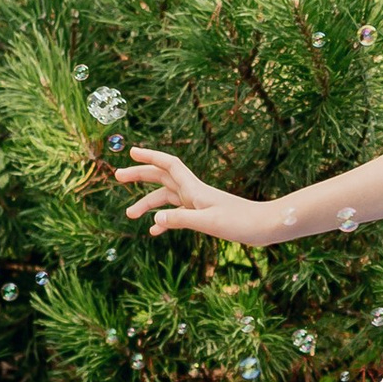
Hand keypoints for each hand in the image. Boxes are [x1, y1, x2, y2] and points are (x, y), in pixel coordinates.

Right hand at [117, 147, 280, 248]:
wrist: (265, 226)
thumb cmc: (241, 223)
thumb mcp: (209, 223)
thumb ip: (181, 220)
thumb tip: (155, 218)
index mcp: (194, 189)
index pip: (168, 165)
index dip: (149, 156)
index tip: (131, 151)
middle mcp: (194, 192)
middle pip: (161, 178)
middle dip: (139, 175)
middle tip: (117, 176)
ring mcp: (198, 203)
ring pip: (166, 197)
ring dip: (147, 203)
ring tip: (129, 214)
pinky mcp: (203, 214)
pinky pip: (177, 213)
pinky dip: (164, 219)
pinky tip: (154, 230)